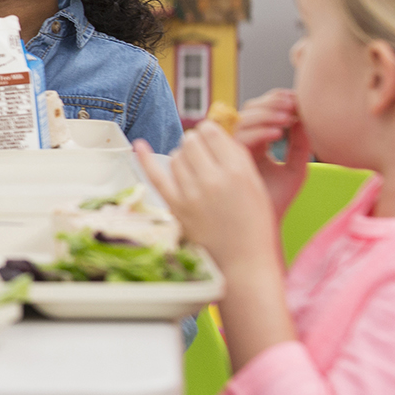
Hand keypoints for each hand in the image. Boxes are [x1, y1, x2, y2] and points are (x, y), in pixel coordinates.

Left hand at [136, 124, 283, 280]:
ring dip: (182, 159)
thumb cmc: (254, 225)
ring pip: (176, 157)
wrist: (244, 263)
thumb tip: (211, 132)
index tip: (211, 141)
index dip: (210, 133)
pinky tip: (139, 145)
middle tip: (204, 159)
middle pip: (191, 141)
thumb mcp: (255, 186)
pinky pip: (155, 176)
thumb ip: (235, 158)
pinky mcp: (176, 208)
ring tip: (195, 174)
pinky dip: (145, 159)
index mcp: (239, 171)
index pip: (212, 132)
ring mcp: (192, 194)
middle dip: (196, 145)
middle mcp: (214, 179)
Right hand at [229, 89, 310, 219]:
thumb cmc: (278, 201)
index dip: (273, 100)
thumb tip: (305, 118)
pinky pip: (239, 140)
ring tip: (287, 119)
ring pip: (241, 121)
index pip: (258, 111)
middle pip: (247, 111)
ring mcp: (231, 152)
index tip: (295, 99)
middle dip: (269, 104)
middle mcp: (239, 143)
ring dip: (265, 116)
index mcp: (254, 141)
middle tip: (291, 106)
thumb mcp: (296, 169)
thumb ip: (300, 145)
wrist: (265, 227)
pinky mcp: (228, 163)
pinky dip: (258, 133)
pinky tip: (278, 134)